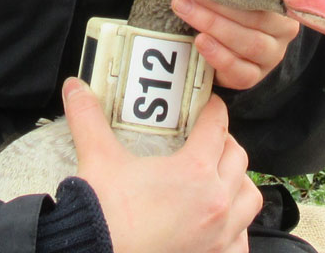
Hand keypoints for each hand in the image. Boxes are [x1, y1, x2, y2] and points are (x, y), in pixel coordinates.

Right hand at [62, 78, 262, 252]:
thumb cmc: (102, 214)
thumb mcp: (98, 159)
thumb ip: (88, 117)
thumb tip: (75, 88)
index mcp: (195, 171)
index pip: (217, 127)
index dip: (213, 110)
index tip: (208, 106)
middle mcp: (215, 202)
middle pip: (237, 158)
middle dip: (225, 144)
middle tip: (207, 140)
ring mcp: (219, 234)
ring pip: (249, 199)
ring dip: (239, 184)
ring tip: (221, 179)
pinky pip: (241, 241)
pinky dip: (237, 228)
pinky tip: (220, 223)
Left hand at [166, 0, 301, 90]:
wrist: (225, 49)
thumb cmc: (227, 11)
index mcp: (280, 0)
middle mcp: (282, 29)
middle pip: (254, 15)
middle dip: (215, 1)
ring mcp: (271, 55)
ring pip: (249, 42)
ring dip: (213, 24)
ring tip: (183, 8)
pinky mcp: (254, 76)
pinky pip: (241, 71)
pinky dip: (219, 56)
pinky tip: (200, 41)